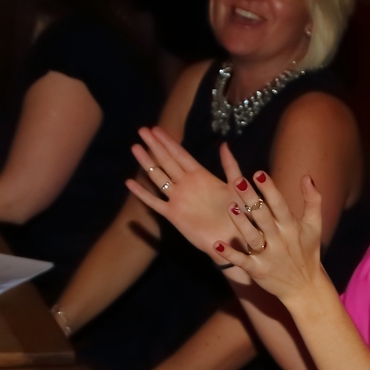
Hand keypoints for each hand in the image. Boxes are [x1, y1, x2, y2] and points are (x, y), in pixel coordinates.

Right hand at [124, 127, 241, 257]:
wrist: (234, 240)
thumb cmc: (239, 214)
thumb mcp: (237, 186)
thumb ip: (230, 166)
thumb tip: (224, 144)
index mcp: (201, 176)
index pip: (181, 155)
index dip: (168, 142)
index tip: (156, 128)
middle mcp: (187, 185)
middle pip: (167, 161)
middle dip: (155, 145)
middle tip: (142, 130)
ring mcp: (178, 199)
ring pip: (158, 177)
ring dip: (147, 163)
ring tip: (135, 148)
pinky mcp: (173, 215)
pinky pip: (154, 202)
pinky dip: (142, 193)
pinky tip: (130, 183)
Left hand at [217, 170, 324, 304]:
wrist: (305, 287)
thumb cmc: (308, 252)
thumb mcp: (314, 225)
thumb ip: (313, 200)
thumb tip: (306, 176)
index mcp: (291, 227)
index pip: (280, 205)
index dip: (269, 190)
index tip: (258, 174)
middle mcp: (279, 240)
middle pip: (263, 217)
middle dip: (251, 199)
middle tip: (238, 181)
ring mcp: (268, 256)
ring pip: (252, 237)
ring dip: (240, 223)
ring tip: (230, 207)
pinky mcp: (258, 270)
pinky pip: (242, 261)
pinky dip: (230, 254)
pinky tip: (218, 244)